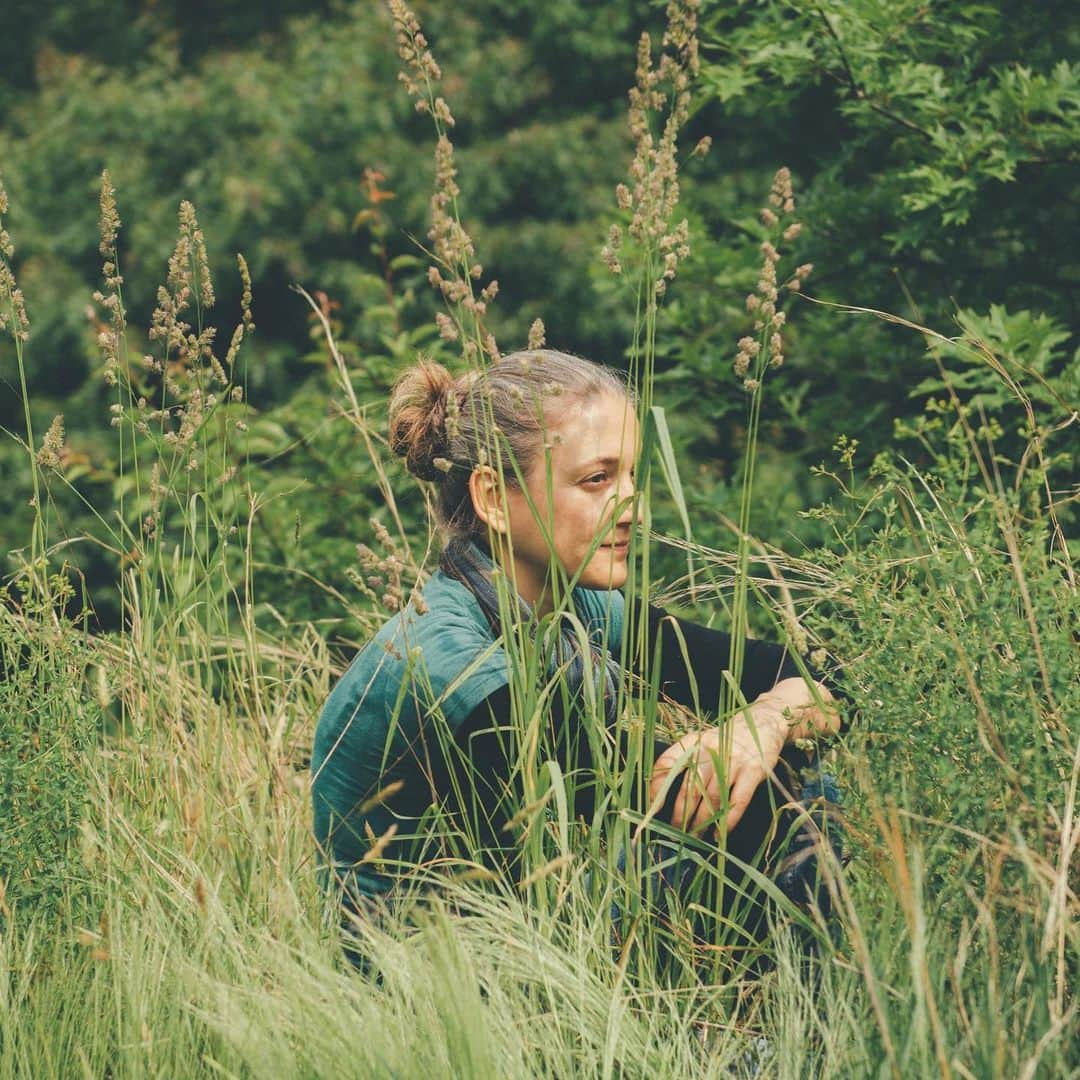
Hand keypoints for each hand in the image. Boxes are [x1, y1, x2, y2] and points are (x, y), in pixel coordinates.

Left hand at [649, 703, 788, 835]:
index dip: (657, 786)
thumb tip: (662, 793)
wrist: (763, 723)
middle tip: (675, 831)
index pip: (668, 762)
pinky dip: (727, 821)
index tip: (652, 807)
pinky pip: (737, 801)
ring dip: (702, 821)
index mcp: (694, 741)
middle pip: (690, 787)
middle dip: (681, 814)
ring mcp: (733, 761)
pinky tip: (719, 834)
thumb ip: (685, 760)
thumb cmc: (725, 739)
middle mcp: (711, 750)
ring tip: (695, 837)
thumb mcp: (702, 741)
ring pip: (713, 798)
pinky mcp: (753, 771)